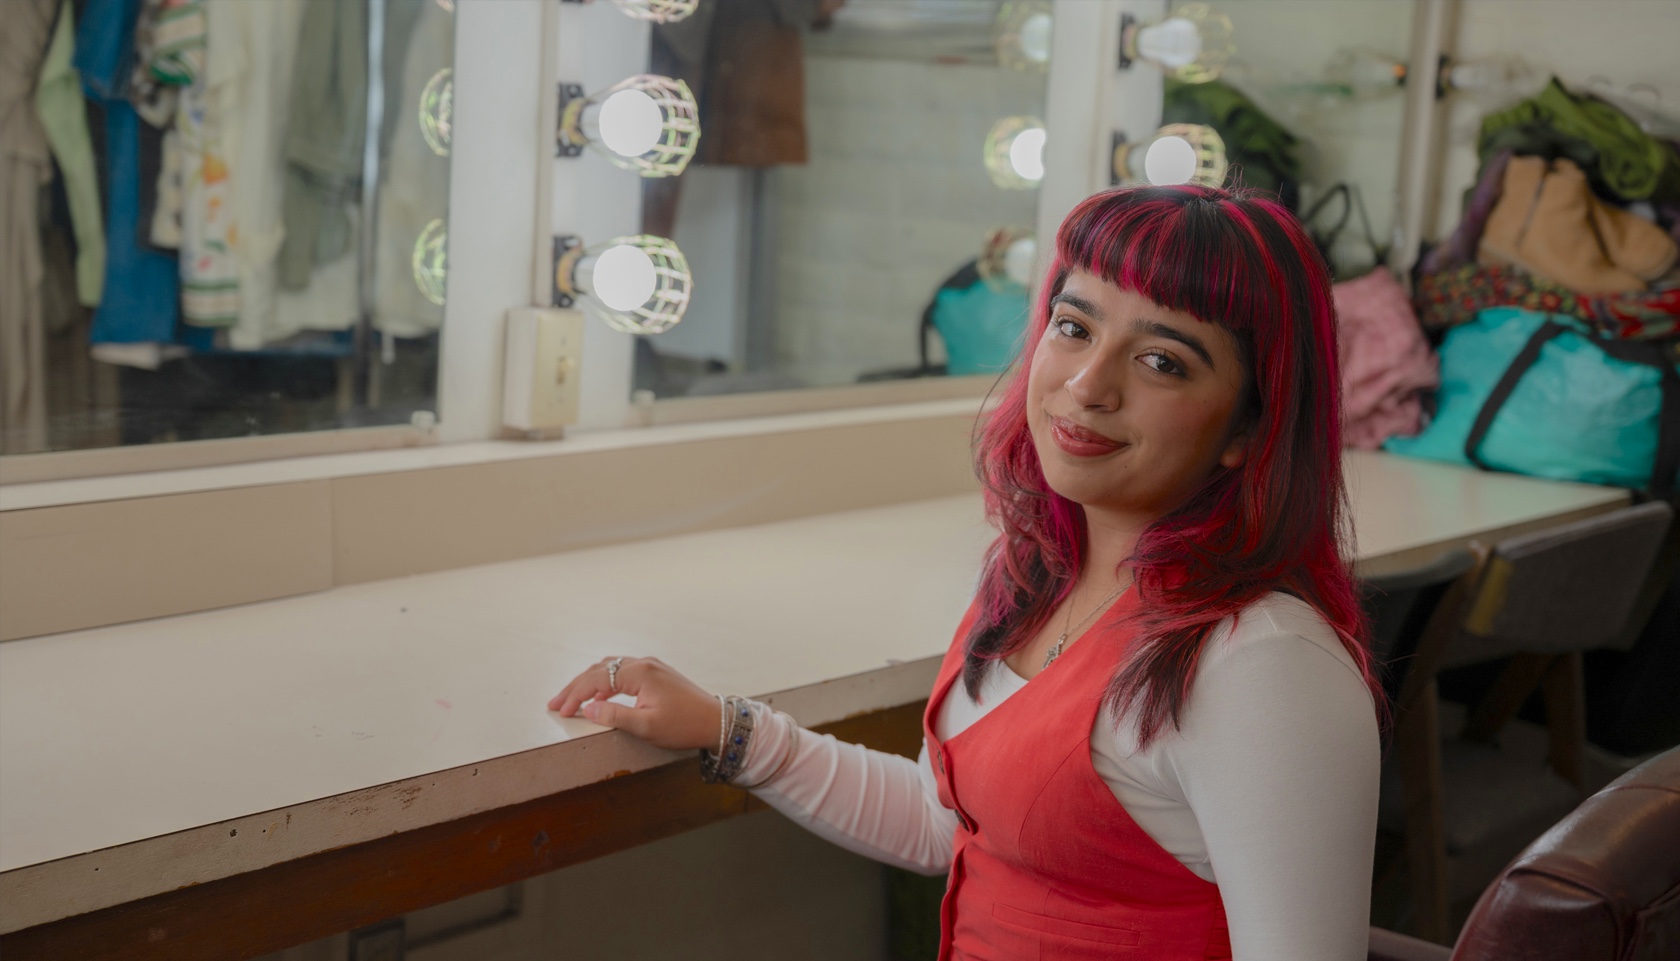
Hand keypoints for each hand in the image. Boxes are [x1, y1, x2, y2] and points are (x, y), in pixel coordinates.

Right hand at [546, 656, 721, 751]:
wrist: (715, 721)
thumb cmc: (684, 725)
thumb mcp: (646, 726)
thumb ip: (614, 716)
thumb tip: (588, 708)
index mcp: (639, 673)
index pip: (595, 679)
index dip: (575, 695)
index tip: (561, 711)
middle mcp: (644, 663)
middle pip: (599, 670)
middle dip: (575, 687)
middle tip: (556, 703)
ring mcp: (651, 666)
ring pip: (610, 668)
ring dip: (589, 683)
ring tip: (572, 700)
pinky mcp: (656, 674)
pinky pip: (622, 672)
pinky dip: (605, 682)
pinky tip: (599, 696)